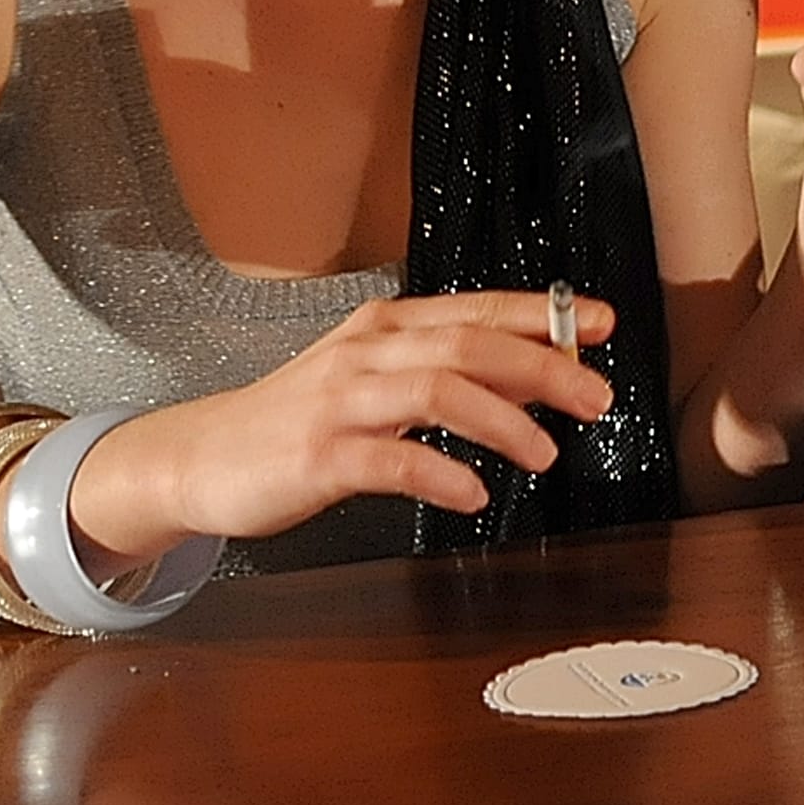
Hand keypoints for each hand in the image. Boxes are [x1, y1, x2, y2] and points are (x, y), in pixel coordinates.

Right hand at [67, 290, 618, 560]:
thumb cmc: (299, 420)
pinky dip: (441, 475)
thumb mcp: (372, 376)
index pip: (479, 309)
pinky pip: (391, 460)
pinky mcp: (318, 456)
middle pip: (471, 345)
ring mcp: (339, 402)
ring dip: (503, 421)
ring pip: (438, 391)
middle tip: (595, 397)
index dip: (545, 316)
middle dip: (544, 368)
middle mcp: (366, 352)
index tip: (603, 325)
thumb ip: (443, 369)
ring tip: (545, 454)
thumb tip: (536, 372)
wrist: (200, 457)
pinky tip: (473, 495)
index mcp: (385, 326)